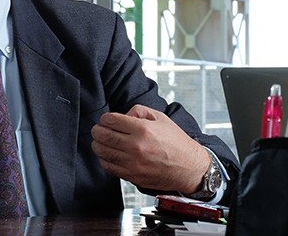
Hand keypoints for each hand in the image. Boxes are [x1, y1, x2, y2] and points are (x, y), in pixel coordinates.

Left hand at [91, 104, 210, 193]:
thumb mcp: (160, 118)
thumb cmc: (176, 142)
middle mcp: (136, 147)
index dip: (105, 118)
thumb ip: (139, 111)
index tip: (106, 120)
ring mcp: (133, 163)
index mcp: (143, 130)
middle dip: (97, 130)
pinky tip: (108, 155)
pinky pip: (109, 167)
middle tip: (98, 129)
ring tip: (101, 141)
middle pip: (103, 136)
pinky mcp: (132, 176)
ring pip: (102, 152)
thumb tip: (123, 115)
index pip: (111, 120)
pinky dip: (104, 159)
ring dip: (98, 145)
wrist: (189, 167)